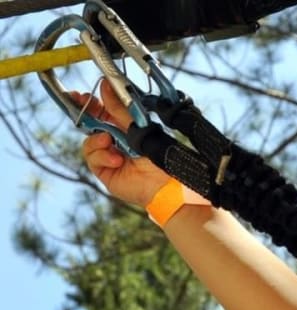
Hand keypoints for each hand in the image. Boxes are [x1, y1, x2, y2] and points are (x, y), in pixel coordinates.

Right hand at [76, 79, 168, 206]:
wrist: (162, 184)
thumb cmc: (156, 157)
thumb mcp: (137, 127)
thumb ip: (119, 109)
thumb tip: (105, 85)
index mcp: (124, 129)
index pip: (102, 112)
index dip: (90, 103)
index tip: (81, 95)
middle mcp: (114, 141)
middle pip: (91, 125)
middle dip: (84, 114)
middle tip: (79, 104)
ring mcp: (107, 156)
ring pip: (89, 141)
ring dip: (97, 140)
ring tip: (109, 141)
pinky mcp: (104, 170)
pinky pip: (93, 158)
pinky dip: (103, 156)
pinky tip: (117, 160)